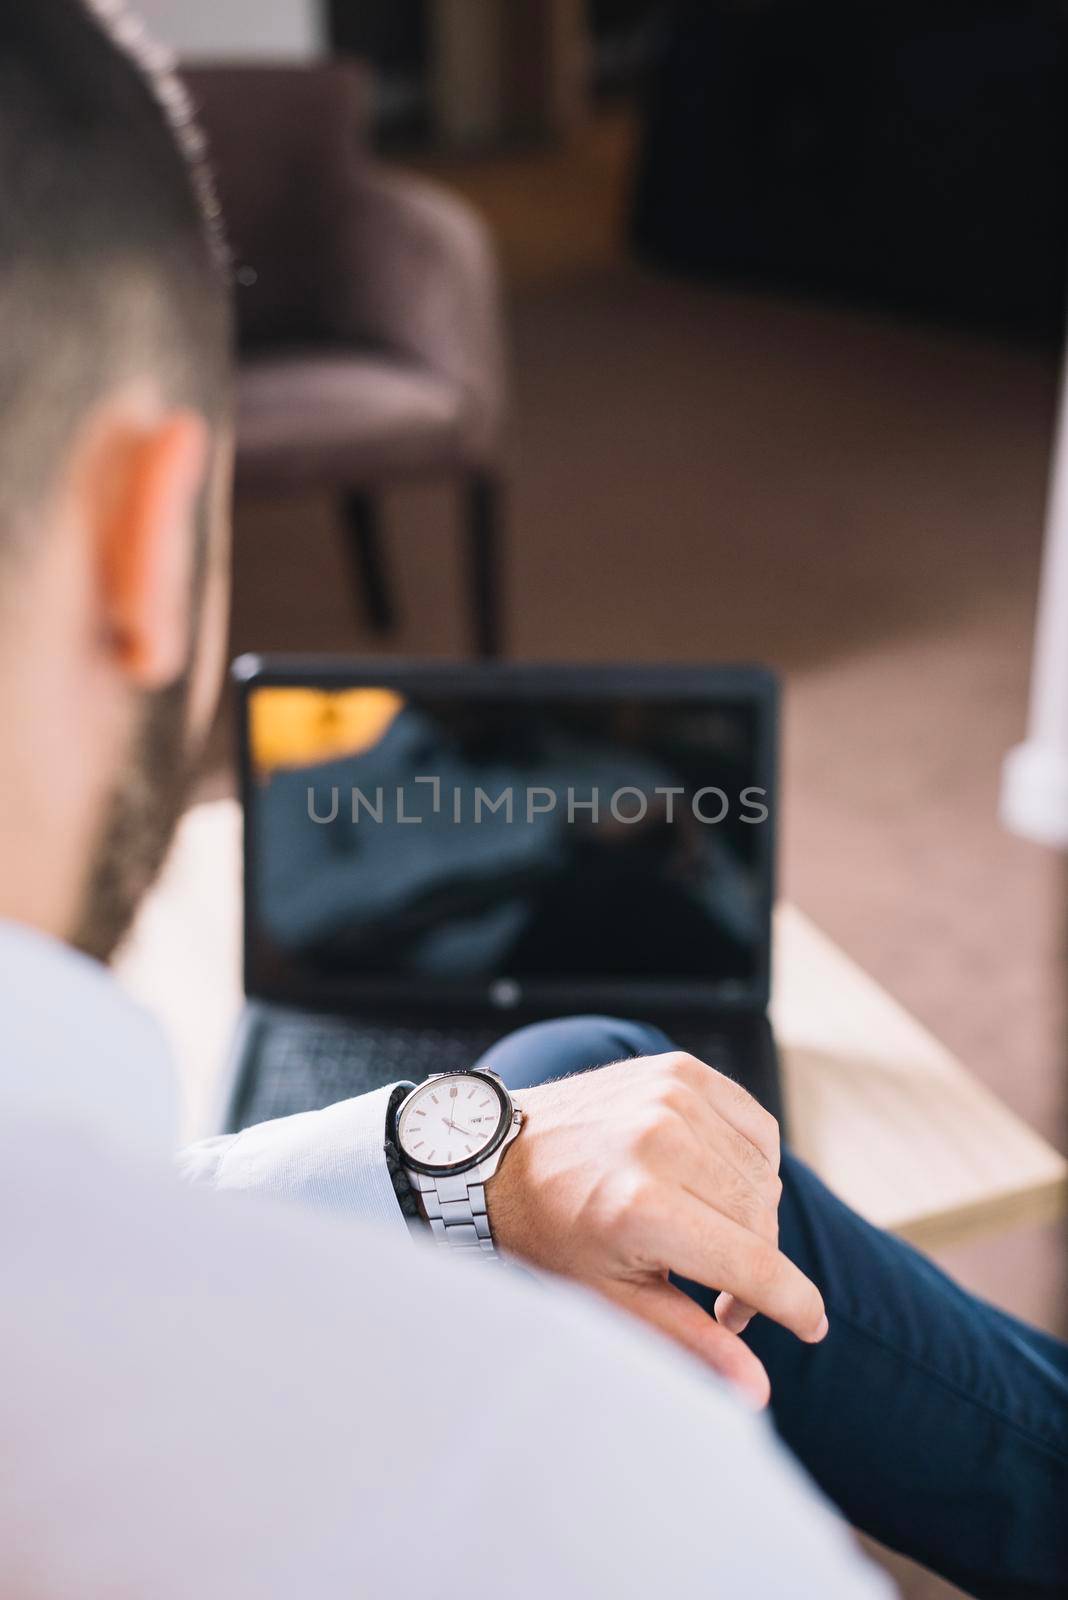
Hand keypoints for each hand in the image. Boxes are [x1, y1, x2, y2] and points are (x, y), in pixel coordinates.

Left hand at [486, 1053, 826, 1407]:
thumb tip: (756, 1391)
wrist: (500, 1154)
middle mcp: (661, 1141)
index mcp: (642, 1206)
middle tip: (719, 1298)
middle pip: (763, 1221)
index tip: (813, 1327)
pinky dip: (749, 1163)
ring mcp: (672, 1097)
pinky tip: (713, 1186)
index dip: (794, 1305)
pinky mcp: (679, 1070)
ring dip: (750, 1217)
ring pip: (763, 1177)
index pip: (754, 1264)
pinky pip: (755, 1128)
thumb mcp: (611, 1299)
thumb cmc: (552, 1234)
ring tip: (705, 1239)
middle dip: (756, 1269)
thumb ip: (689, 1340)